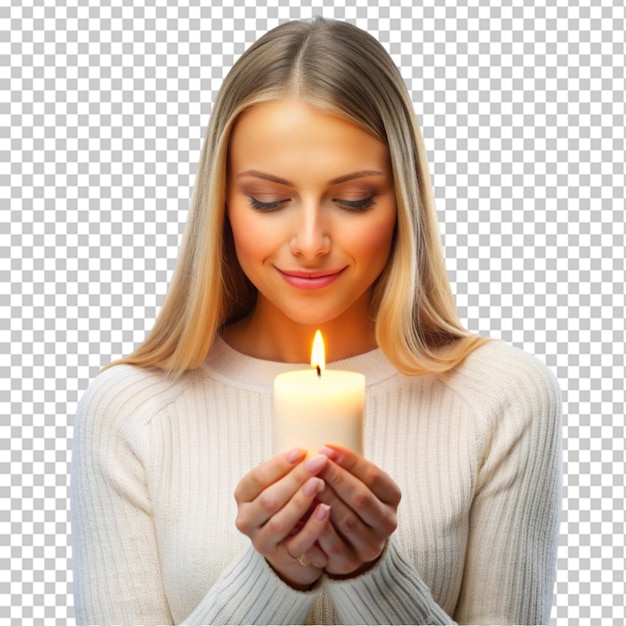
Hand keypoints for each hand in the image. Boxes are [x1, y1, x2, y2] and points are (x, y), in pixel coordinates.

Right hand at [234, 449, 332, 589]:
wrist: (287, 545)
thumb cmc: (285, 503)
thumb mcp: (279, 484)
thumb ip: (288, 470)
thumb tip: (309, 452)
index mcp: (243, 496)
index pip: (257, 478)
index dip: (279, 465)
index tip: (301, 452)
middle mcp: (246, 520)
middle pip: (269, 499)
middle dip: (295, 479)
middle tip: (318, 463)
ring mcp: (262, 541)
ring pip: (280, 522)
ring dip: (301, 501)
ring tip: (320, 483)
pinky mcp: (280, 558)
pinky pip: (297, 543)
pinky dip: (312, 527)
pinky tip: (326, 510)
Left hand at [315, 445, 400, 576]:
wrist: (351, 542)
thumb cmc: (350, 500)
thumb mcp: (358, 481)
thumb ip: (348, 468)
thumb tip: (324, 448)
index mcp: (392, 497)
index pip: (372, 475)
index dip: (349, 460)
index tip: (325, 447)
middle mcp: (387, 522)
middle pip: (360, 497)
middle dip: (334, 477)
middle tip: (313, 463)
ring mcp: (371, 545)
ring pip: (346, 520)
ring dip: (324, 499)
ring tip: (306, 483)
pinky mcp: (350, 561)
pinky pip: (331, 543)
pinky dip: (317, 525)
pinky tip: (303, 510)